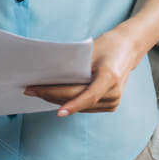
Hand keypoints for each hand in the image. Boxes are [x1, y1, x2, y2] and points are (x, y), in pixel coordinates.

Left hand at [25, 25, 144, 115]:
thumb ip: (73, 66)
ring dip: (57, 100)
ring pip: (79, 106)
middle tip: (30, 90)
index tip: (58, 113)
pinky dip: (69, 102)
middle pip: (78, 99)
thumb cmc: (107, 46)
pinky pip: (85, 107)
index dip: (72, 105)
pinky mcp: (110, 105)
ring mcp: (113, 101)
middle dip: (51, 96)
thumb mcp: (90, 52)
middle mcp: (114, 93)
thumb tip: (47, 75)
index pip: (88, 96)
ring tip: (36, 92)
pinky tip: (51, 96)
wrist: (129, 49)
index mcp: (110, 77)